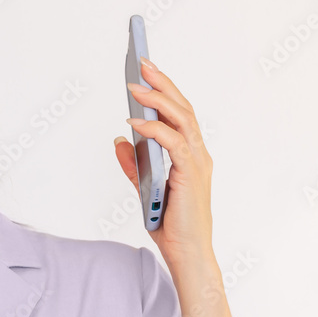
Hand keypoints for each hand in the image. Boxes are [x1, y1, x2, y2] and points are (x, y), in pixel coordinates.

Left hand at [114, 57, 214, 271]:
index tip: (147, 70)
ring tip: (135, 85)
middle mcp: (198, 154)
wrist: (185, 252)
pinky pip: (173, 142)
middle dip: (162, 83)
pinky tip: (135, 121)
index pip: (179, 114)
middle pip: (182, 108)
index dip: (165, 89)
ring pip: (181, 119)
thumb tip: (119, 139)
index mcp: (190, 154)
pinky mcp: (189, 174)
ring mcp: (197, 162)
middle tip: (142, 63)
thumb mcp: (144, 187)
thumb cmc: (170, 223)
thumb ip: (134, 163)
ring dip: (157, 99)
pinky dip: (154, 129)